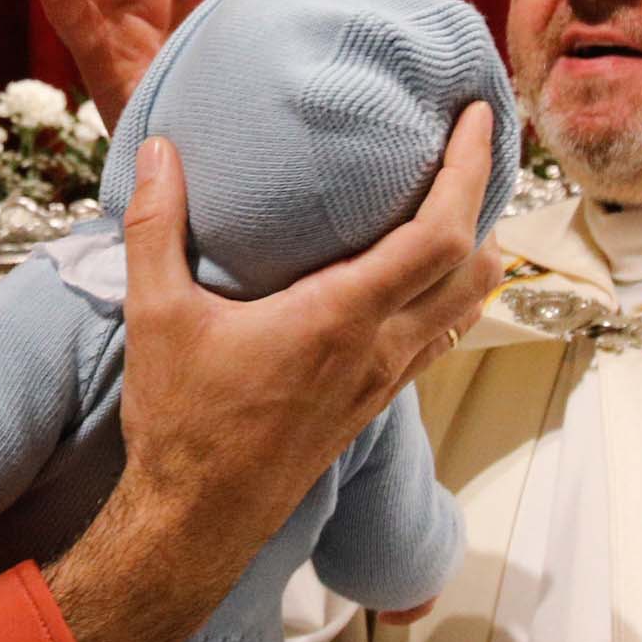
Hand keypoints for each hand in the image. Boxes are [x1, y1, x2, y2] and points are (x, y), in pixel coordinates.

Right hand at [44, 110, 500, 641]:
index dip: (468, 170)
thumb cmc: (182, 425)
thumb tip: (156, 149)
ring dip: (473, 251)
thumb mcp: (157, 316)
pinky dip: (447, 294)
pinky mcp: (372, 404)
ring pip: (465, 308)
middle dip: (485, 200)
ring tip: (451, 200)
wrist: (196, 522)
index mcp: (340, 318)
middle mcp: (379, 350)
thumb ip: (158, 226)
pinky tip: (413, 274)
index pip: (439, 235)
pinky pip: (436, 338)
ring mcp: (382, 381)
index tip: (473, 119)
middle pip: (474, 268)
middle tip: (470, 146)